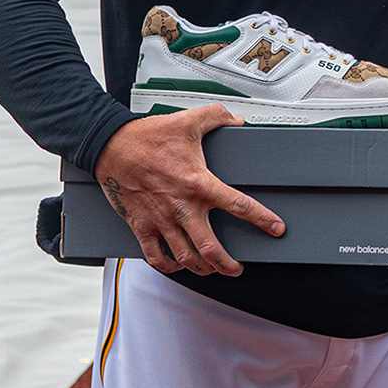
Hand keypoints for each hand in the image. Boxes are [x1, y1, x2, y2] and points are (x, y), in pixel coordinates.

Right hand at [92, 105, 284, 275]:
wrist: (111, 147)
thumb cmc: (148, 137)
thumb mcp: (189, 120)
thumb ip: (217, 117)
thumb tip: (237, 119)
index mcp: (198, 183)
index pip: (238, 205)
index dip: (262, 219)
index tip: (275, 228)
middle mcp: (182, 207)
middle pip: (210, 247)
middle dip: (228, 263)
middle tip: (238, 268)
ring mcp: (161, 220)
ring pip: (186, 257)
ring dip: (202, 268)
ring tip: (213, 270)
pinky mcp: (141, 226)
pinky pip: (155, 256)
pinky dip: (168, 266)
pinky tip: (178, 266)